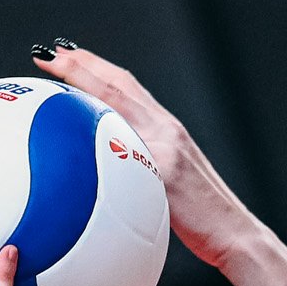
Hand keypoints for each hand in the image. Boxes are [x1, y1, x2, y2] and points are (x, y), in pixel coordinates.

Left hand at [32, 43, 269, 271]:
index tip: (68, 55)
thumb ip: (145, 170)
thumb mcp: (172, 187)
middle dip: (85, 63)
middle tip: (50, 51)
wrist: (235, 234)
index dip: (98, 68)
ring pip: (123, 100)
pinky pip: (127, 142)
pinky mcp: (166, 171)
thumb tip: (111, 175)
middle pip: (123, 85)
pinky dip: (100, 124)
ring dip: (87, 78)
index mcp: (169, 131)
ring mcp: (168, 148)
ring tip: (55, 64)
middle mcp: (168, 130)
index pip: (130, 89)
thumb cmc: (203, 220)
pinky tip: (74, 119)